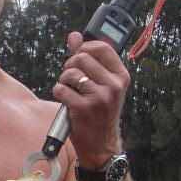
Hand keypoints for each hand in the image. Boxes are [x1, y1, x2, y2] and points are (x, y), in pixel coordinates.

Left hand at [52, 32, 130, 166]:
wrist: (101, 144)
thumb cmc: (100, 112)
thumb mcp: (102, 85)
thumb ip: (88, 58)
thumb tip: (74, 35)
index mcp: (121, 76)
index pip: (101, 47)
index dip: (84, 48)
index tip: (79, 56)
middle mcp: (113, 85)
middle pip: (81, 58)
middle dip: (70, 66)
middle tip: (72, 79)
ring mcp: (100, 97)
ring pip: (70, 73)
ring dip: (63, 81)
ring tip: (70, 91)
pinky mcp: (84, 109)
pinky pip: (61, 89)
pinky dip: (59, 93)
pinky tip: (67, 102)